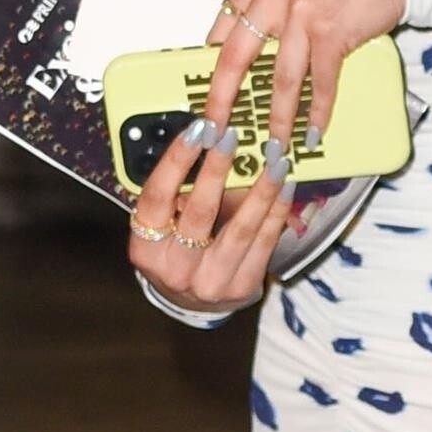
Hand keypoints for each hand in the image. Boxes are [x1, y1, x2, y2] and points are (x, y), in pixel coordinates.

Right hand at [124, 106, 300, 317]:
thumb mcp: (167, 223)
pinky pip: (264, 243)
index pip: (156, 198)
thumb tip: (211, 140)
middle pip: (199, 212)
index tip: (198, 129)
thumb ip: (182, 189)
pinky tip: (286, 185)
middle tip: (233, 135)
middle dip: (218, 169)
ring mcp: (210, 282)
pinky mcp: (241, 287)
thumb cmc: (178, 249)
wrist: (195, 302)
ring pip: (240, 229)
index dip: (176, 161)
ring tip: (275, 158)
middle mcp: (175, 268)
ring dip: (261, 189)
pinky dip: (277, 210)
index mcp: (145, 247)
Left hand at [203, 0, 407, 156]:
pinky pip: (319, 82)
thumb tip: (245, 63)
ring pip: (281, 80)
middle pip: (236, 59)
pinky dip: (317, 112)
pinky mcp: (331, 31)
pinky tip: (314, 133)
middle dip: (224, 103)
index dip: (209, 76)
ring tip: (274, 148)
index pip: (220, 37)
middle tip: (217, 135)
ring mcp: (302, 14)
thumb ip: (264, 13)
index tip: (206, 105)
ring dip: (278, 120)